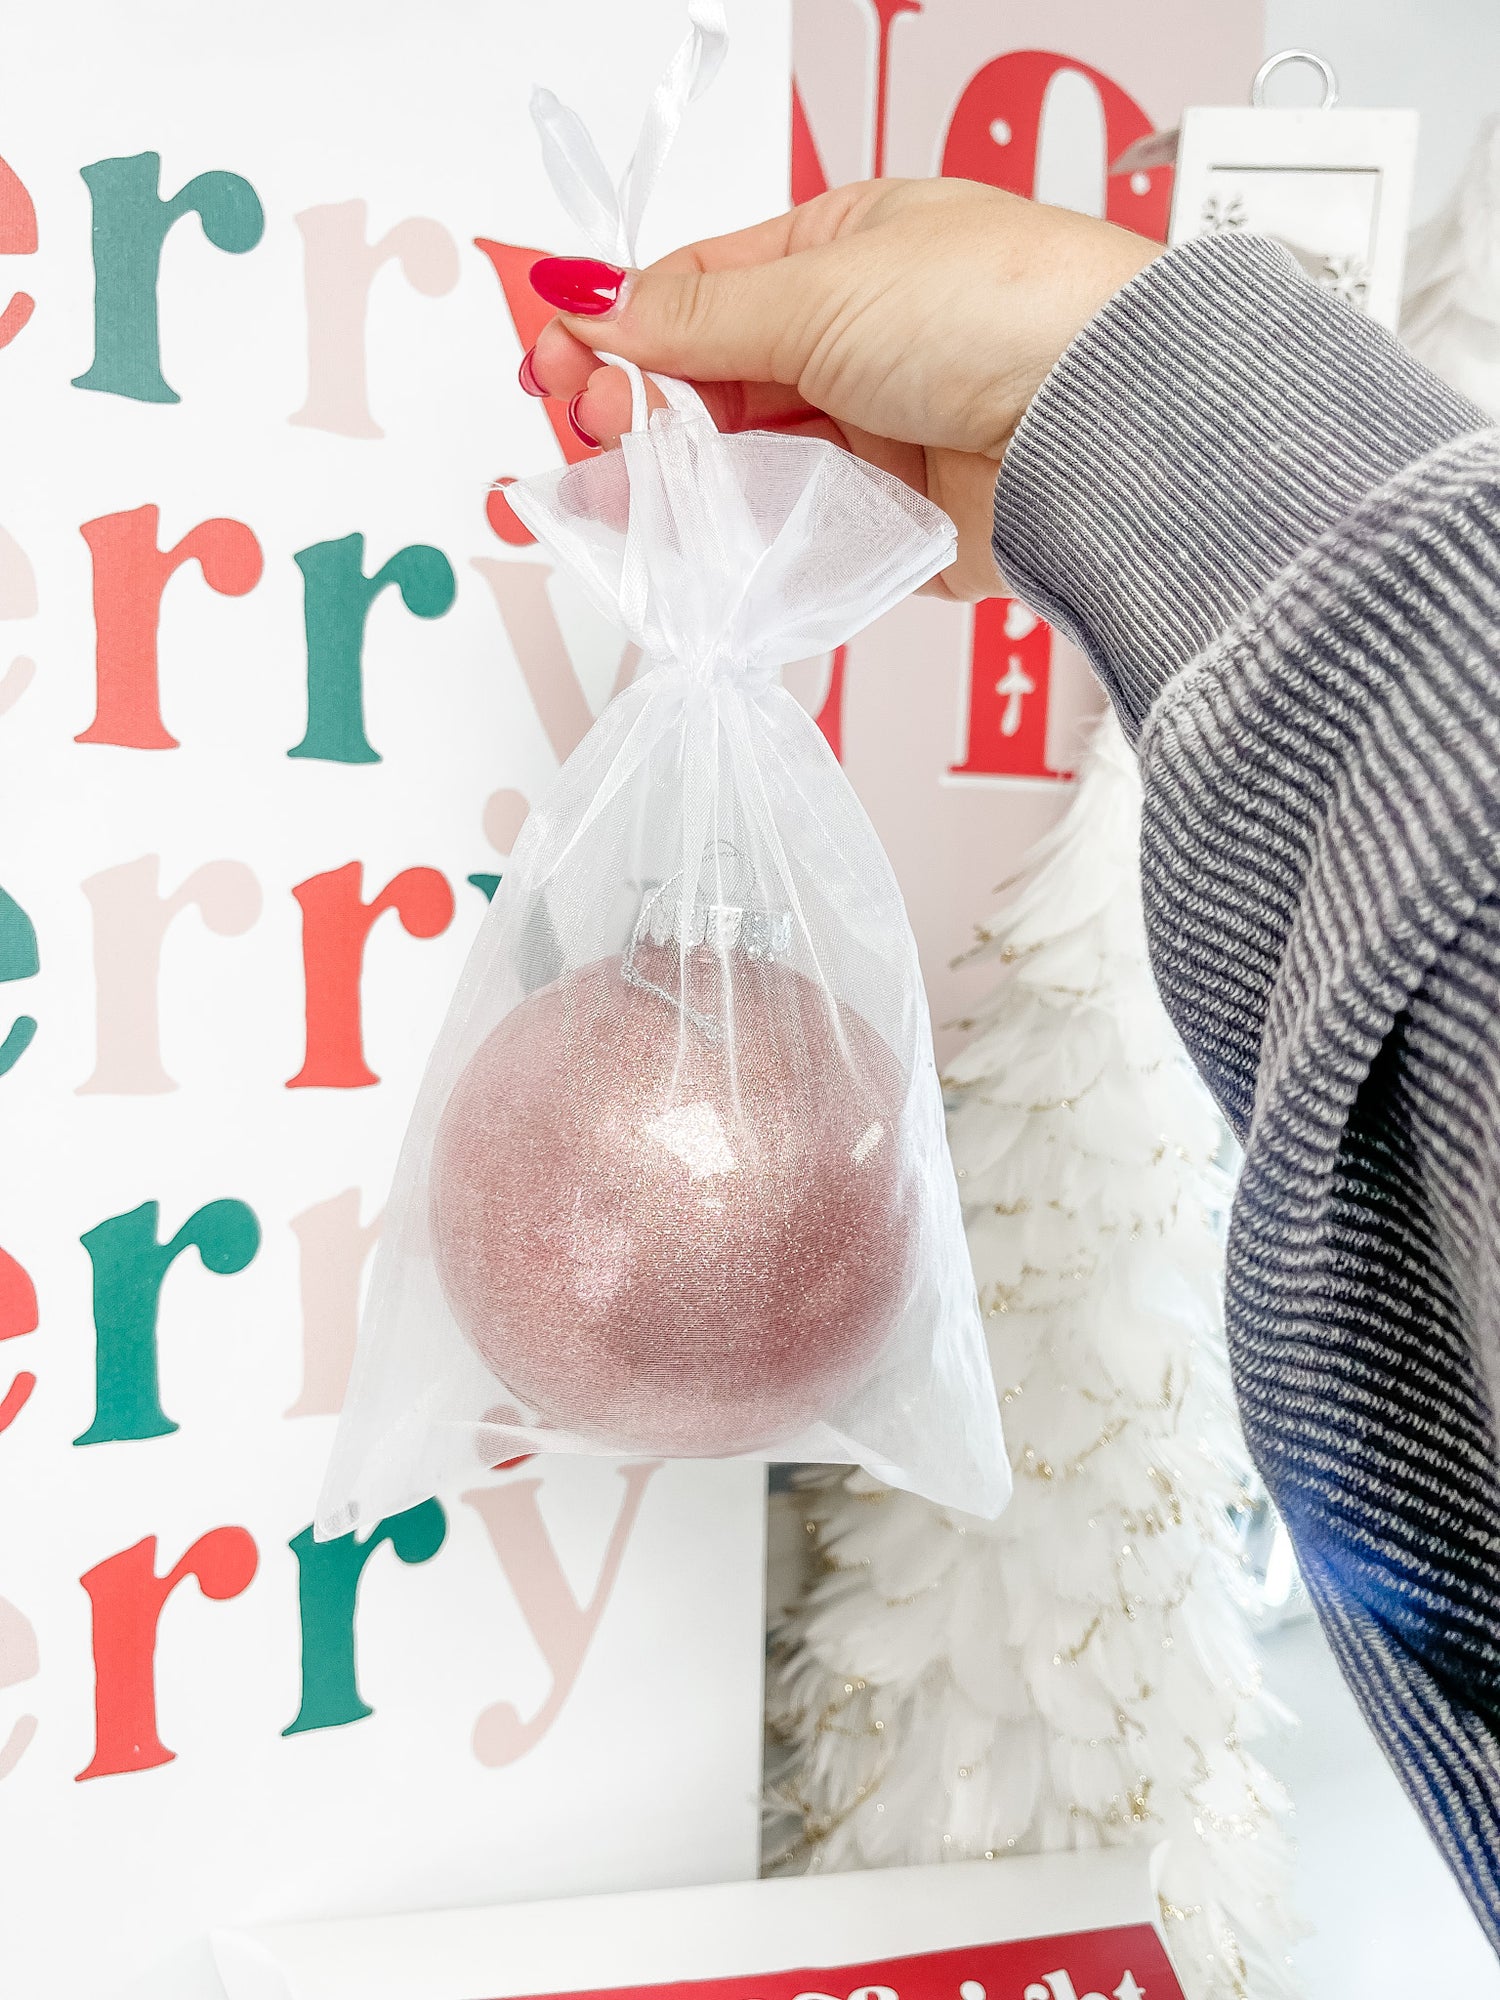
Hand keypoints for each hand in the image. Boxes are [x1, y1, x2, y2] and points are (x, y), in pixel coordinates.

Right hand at [523, 178, 1159, 600]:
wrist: (1105, 424)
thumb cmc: (1007, 311)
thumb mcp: (822, 287)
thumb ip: (696, 316)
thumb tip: (600, 307)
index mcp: (845, 250)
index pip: (701, 290)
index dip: (621, 327)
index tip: (559, 362)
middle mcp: (859, 340)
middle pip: (713, 384)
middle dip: (644, 407)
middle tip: (601, 430)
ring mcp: (876, 434)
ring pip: (746, 466)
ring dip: (686, 480)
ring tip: (637, 493)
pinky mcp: (893, 523)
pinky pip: (796, 533)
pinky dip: (747, 539)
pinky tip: (705, 539)